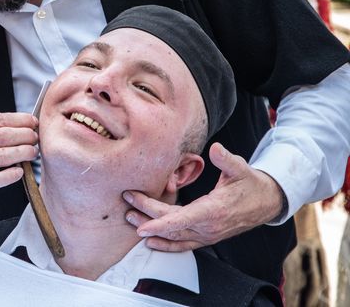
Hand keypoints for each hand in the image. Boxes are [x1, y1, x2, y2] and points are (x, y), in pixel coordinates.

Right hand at [0, 113, 38, 216]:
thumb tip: (23, 123)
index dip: (20, 120)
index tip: (33, 122)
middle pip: (3, 136)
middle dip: (24, 135)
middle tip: (35, 138)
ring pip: (2, 156)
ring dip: (23, 152)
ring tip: (33, 152)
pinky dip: (12, 174)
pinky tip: (20, 171)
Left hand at [122, 142, 284, 251]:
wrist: (267, 202)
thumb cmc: (251, 184)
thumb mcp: (241, 169)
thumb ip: (227, 160)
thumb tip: (216, 149)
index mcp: (215, 210)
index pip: (182, 220)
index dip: (160, 224)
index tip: (142, 227)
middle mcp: (209, 227)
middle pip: (171, 225)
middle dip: (146, 214)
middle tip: (127, 200)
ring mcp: (207, 235)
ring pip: (174, 236)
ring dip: (151, 229)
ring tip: (130, 218)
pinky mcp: (207, 237)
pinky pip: (183, 244)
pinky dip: (166, 245)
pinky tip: (150, 242)